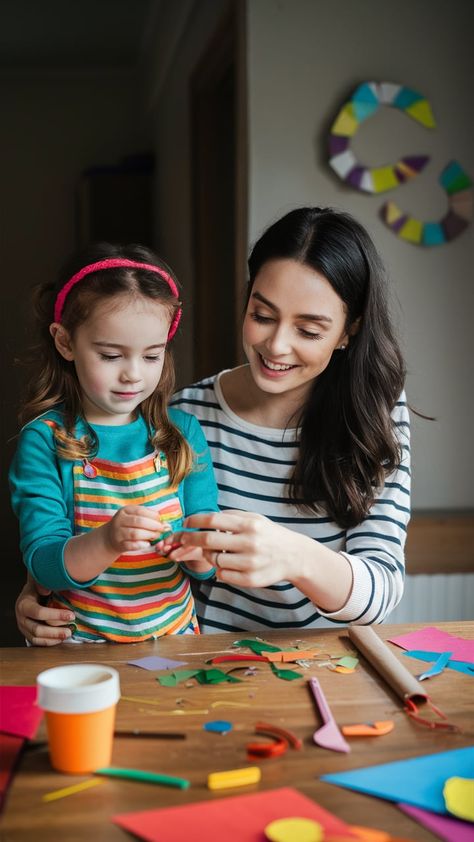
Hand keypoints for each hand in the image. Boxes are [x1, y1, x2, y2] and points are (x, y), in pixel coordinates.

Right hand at [15, 578, 74, 645]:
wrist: (32, 592)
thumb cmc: (39, 587)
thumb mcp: (41, 582)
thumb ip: (44, 585)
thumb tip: (47, 591)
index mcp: (24, 604)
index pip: (39, 613)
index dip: (56, 615)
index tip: (71, 615)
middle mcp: (21, 617)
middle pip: (37, 629)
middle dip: (55, 631)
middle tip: (70, 630)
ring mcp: (23, 627)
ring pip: (37, 638)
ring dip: (53, 638)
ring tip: (67, 634)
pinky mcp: (27, 633)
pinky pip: (37, 642)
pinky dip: (49, 642)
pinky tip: (60, 639)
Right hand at [102, 505, 164, 554]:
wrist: (109, 538)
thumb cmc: (128, 525)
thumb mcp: (134, 517)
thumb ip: (148, 517)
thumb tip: (165, 523)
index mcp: (125, 510)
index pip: (141, 511)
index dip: (153, 516)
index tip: (161, 521)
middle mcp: (119, 520)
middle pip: (139, 522)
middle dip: (153, 526)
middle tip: (161, 530)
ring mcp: (118, 533)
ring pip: (135, 533)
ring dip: (148, 535)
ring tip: (156, 536)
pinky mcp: (118, 544)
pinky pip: (131, 545)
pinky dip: (141, 545)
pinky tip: (147, 544)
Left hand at [169, 510, 296, 586]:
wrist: (294, 556)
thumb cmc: (269, 535)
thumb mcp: (255, 519)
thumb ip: (231, 516)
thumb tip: (203, 518)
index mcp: (250, 524)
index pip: (213, 520)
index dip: (194, 521)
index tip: (186, 523)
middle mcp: (250, 543)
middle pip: (208, 540)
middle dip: (190, 539)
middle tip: (183, 538)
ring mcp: (250, 563)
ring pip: (214, 560)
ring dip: (208, 555)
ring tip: (216, 551)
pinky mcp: (250, 580)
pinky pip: (222, 574)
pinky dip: (220, 569)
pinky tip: (229, 564)